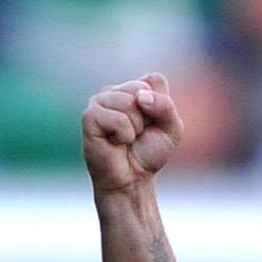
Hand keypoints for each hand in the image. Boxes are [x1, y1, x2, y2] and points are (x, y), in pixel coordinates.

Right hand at [83, 73, 183, 194]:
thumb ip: (166, 107)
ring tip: (126, 139)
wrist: (131, 180)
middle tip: (137, 134)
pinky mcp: (90, 116)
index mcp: (133, 88)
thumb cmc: (148, 154)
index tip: (151, 125)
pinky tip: (115, 142)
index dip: (161, 107)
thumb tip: (140, 97)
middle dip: (146, 118)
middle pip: (141, 89)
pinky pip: (117, 119)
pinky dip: (124, 135)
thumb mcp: (172, 130)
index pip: (154, 81)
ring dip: (135, 128)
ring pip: (128, 103)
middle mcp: (114, 90)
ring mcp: (99, 101)